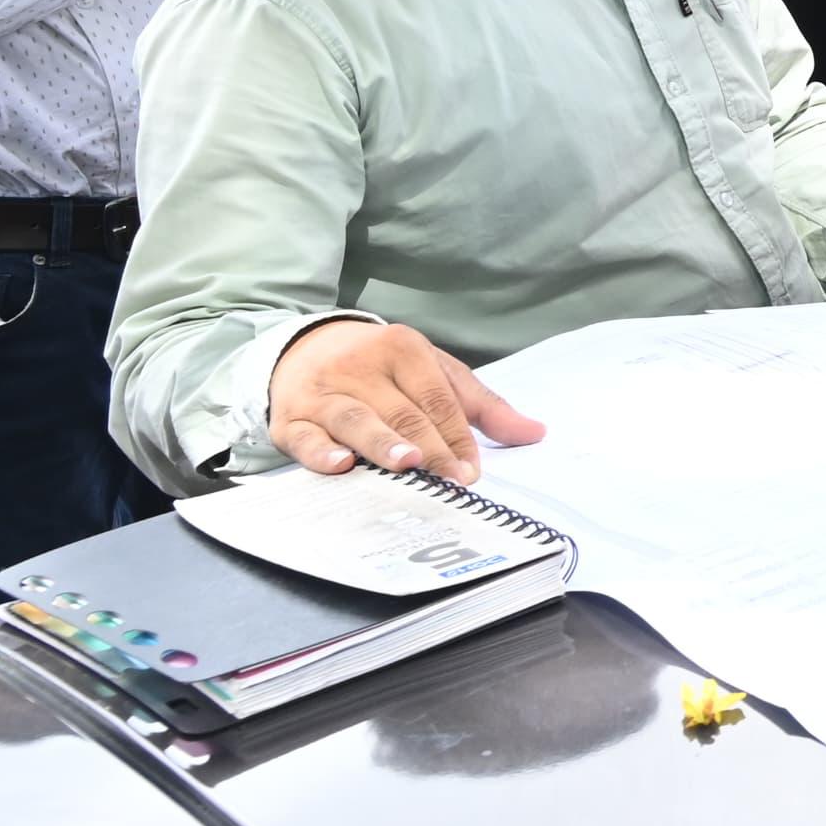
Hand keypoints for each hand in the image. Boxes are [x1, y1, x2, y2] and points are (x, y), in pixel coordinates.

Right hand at [266, 320, 544, 482]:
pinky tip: (340, 465)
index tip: (472, 471)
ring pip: (356, 419)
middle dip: (429, 447)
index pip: (438, 398)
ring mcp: (324, 391)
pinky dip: (321, 452)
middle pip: (402, 411)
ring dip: (383, 443)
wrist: (305, 347)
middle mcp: (361, 366)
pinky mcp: (290, 417)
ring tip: (407, 464)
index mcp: (403, 348)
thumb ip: (480, 405)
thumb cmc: (381, 367)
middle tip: (450, 478)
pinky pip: (306, 437)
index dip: (457, 436)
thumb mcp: (433, 371)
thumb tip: (534, 432)